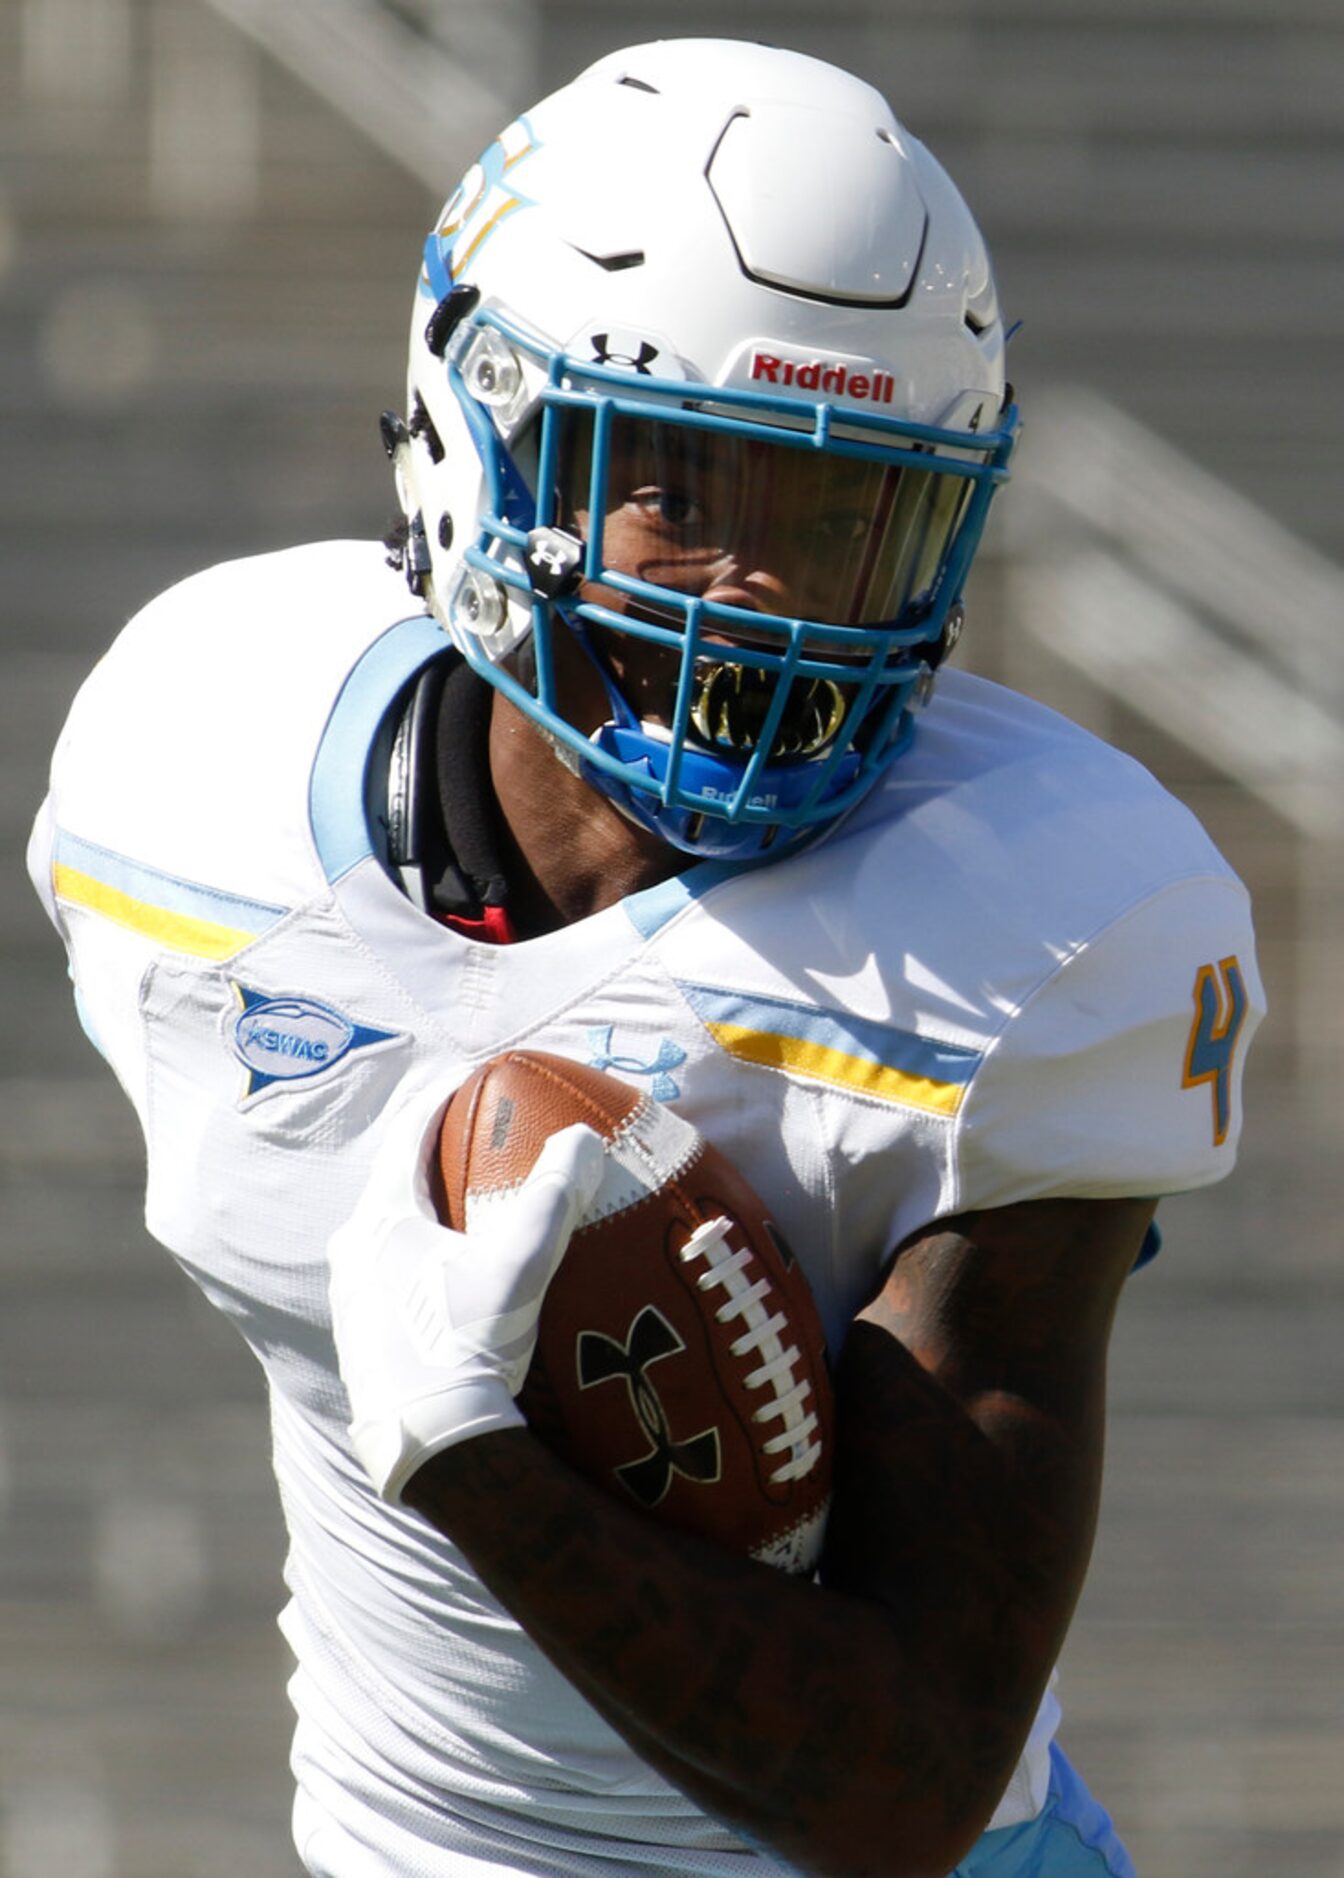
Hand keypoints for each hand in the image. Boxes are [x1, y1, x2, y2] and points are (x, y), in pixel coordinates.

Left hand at [328, 1085, 604, 1502]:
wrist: (432, 1445)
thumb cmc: (471, 1343)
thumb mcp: (522, 1263)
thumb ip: (553, 1195)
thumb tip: (583, 1137)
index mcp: (382, 1220)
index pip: (408, 1136)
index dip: (441, 1101)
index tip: (470, 1080)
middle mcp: (352, 1251)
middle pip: (395, 1184)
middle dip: (434, 1159)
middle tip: (475, 1144)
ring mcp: (348, 1299)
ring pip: (387, 1235)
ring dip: (423, 1215)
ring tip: (465, 1213)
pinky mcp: (356, 1340)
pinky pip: (385, 1277)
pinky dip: (416, 1261)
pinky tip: (448, 1282)